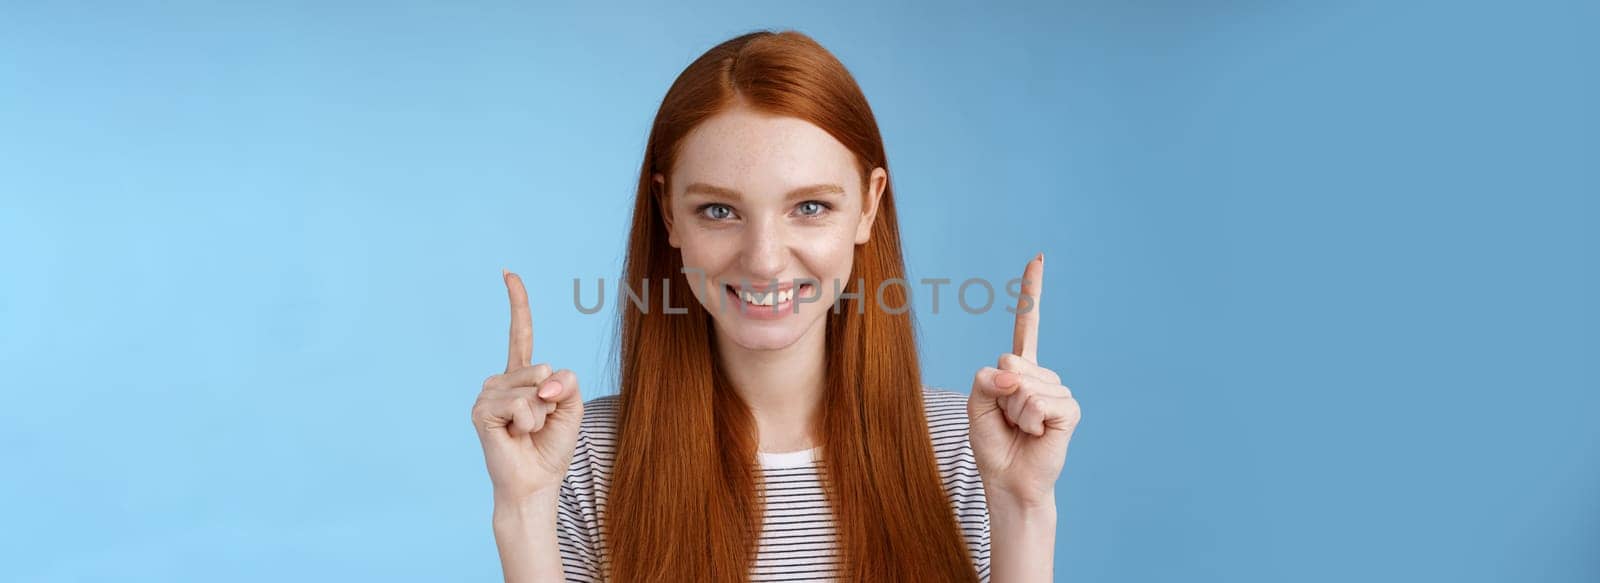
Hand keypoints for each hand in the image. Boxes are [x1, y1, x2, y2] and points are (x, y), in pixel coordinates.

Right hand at [471, 269, 584, 502]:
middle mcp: (501, 379)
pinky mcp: (482, 410)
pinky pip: (522, 404)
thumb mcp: (572, 406)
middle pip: (543, 368)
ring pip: (534, 387)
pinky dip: (529, 423)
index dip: (517, 302)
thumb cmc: (551, 446)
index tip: (508, 272)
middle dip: (553, 399)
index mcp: (523, 376)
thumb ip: (567, 382)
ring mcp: (488, 393)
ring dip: (541, 415)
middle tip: (539, 423)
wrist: (536, 481)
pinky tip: (516, 436)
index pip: (521, 333)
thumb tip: (543, 381)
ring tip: (527, 432)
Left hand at [968, 253, 1081, 506]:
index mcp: (1018, 370)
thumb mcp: (976, 406)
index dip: (1032, 290)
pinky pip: (1037, 402)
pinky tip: (1037, 434)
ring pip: (1021, 386)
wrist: (1010, 481)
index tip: (1038, 256)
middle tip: (1007, 420)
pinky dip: (1029, 421)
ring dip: (1013, 413)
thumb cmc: (994, 445)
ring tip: (1021, 430)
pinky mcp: (1069, 409)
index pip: (1026, 324)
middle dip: (999, 395)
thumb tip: (1012, 374)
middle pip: (1008, 361)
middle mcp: (1041, 376)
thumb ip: (984, 381)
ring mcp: (1058, 390)